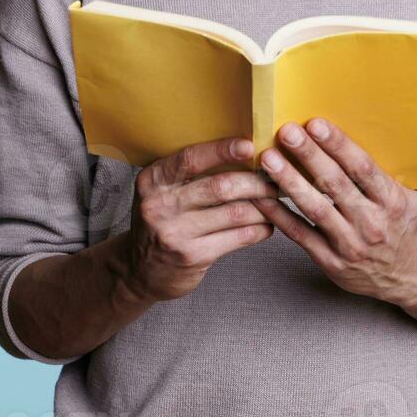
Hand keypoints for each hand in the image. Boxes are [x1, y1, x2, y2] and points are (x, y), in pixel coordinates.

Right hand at [125, 137, 278, 303]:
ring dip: (263, 206)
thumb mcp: (161, 191)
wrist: (138, 270)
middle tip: (277, 177)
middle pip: (220, 187)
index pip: (191, 159)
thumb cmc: (161, 220)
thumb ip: (189, 173)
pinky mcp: (192, 257)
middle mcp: (160, 205)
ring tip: (277, 199)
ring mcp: (175, 233)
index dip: (222, 150)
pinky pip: (237, 238)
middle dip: (255, 181)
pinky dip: (258, 229)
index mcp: (153, 180)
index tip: (250, 145)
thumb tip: (242, 150)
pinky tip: (268, 225)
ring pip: (234, 213)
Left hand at [250, 118, 416, 304]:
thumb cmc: (401, 226)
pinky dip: (279, 215)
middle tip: (286, 132)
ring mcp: (350, 245)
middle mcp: (372, 223)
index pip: (362, 168)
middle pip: (335, 184)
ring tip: (268, 159)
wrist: (407, 275)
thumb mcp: (407, 197)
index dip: (338, 145)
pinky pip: (300, 235)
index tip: (315, 124)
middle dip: (309, 155)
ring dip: (289, 181)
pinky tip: (262, 197)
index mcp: (392, 201)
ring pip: (315, 208)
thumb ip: (382, 172)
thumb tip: (354, 132)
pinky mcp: (331, 262)